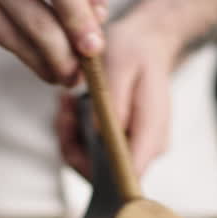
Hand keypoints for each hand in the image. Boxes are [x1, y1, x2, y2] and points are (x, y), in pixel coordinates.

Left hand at [55, 17, 177, 178]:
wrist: (147, 42)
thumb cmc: (136, 49)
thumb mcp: (123, 61)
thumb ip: (113, 98)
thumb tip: (98, 132)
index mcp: (151, 133)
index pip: (128, 175)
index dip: (98, 173)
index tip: (73, 141)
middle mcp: (146, 148)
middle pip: (105, 175)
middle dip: (75, 148)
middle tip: (65, 111)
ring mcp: (134, 147)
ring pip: (93, 164)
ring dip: (72, 137)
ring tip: (67, 103)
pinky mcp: (121, 143)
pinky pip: (92, 151)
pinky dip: (75, 133)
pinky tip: (71, 107)